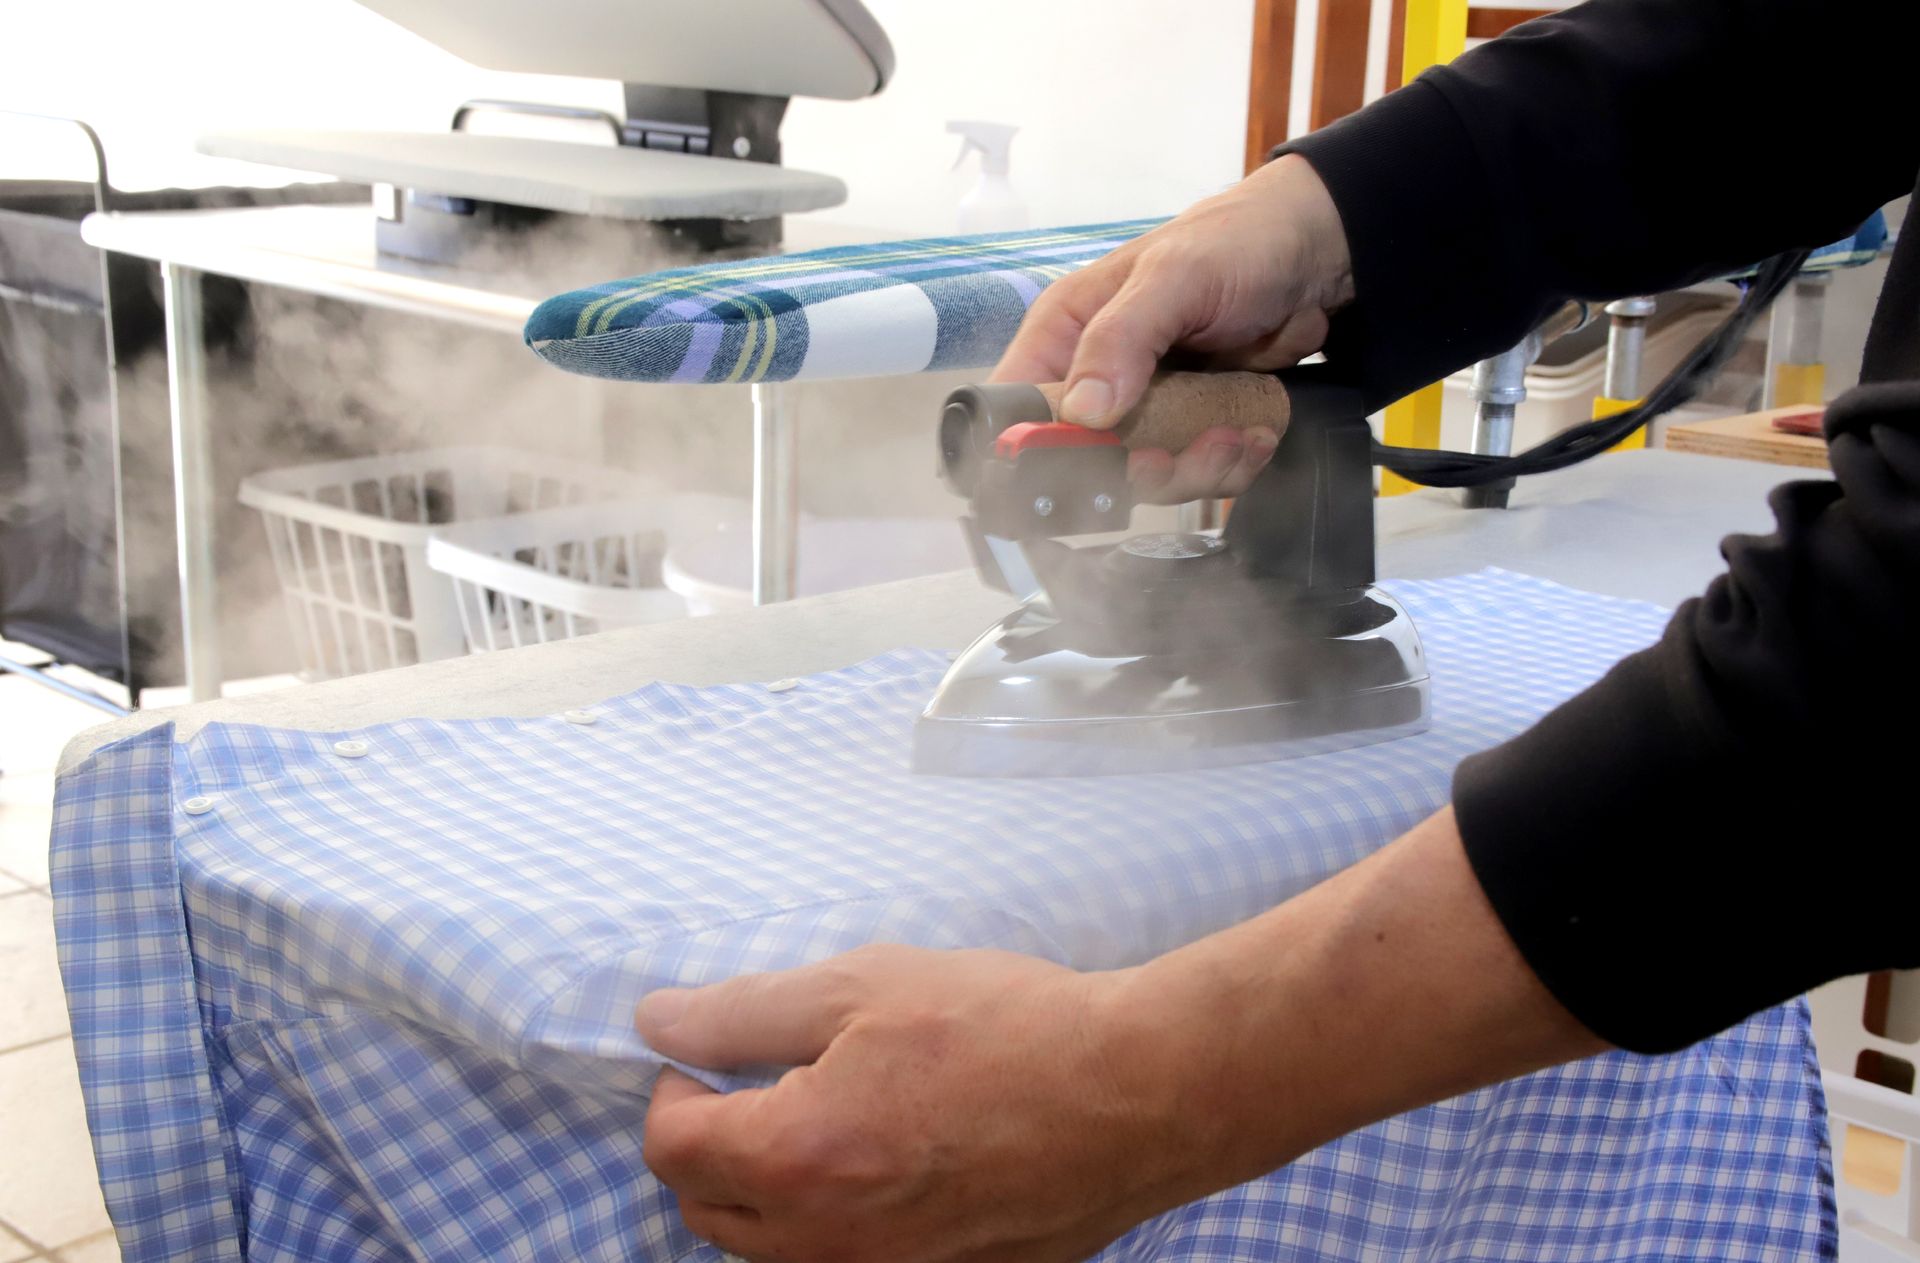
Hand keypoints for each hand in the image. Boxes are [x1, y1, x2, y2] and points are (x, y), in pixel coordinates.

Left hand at [636, 945, 1210, 1262]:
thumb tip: (658, 1022)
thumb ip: (744, 1011)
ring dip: (766, 1192)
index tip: (712, 1055)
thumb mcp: (862, 985)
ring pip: (771, 1252)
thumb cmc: (1003, 1026)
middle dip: (709, 1146)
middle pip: (706, 1211)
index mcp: (795, 1158)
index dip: (673, 1090)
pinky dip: (834, 1224)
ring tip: (824, 1120)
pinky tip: (885, 1163)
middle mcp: (825, 1243)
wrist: (1135, 1092)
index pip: (671, 1147)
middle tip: (759, 1084)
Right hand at [992, 154, 1354, 504]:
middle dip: (1135, 473)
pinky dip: (1229, 466)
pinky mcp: (1191, 429)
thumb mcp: (1175, 277)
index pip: (1014, 409)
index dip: (1030, 452)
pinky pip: (1196, 474)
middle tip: (1176, 455)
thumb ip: (1122, 337)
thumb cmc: (1234, 242)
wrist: (1314, 253)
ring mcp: (1143, 410)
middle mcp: (1093, 380)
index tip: (1080, 472)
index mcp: (1064, 335)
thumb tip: (1081, 412)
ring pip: (1144, 479)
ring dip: (1192, 471)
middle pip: (1082, 464)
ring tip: (1235, 436)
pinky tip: (1255, 433)